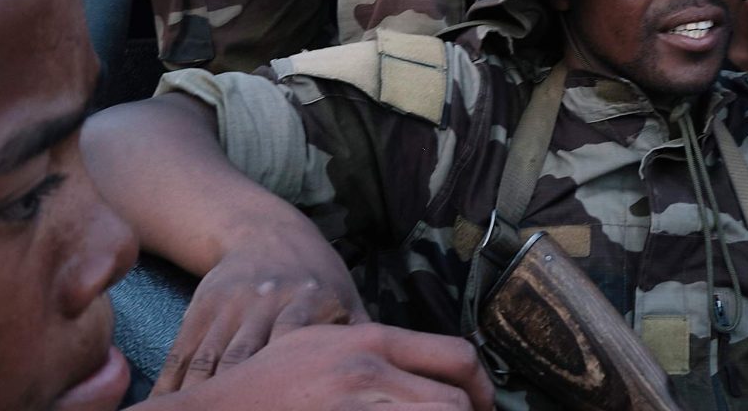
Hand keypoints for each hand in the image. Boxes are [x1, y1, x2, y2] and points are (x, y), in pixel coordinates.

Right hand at [159, 228, 367, 392]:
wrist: (267, 233)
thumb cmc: (318, 282)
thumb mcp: (345, 301)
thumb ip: (359, 340)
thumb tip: (389, 379)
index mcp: (310, 305)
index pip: (294, 354)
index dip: (283, 390)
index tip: (276, 410)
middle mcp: (268, 303)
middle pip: (245, 362)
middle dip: (237, 399)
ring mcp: (231, 305)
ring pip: (209, 361)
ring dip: (199, 399)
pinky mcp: (201, 307)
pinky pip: (183, 354)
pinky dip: (172, 386)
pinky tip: (166, 408)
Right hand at [171, 324, 495, 410]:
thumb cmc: (264, 384)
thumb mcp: (320, 345)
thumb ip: (371, 353)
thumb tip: (425, 374)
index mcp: (368, 342)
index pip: (454, 356)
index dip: (481, 388)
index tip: (483, 407)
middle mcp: (366, 372)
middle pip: (452, 403)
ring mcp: (352, 408)